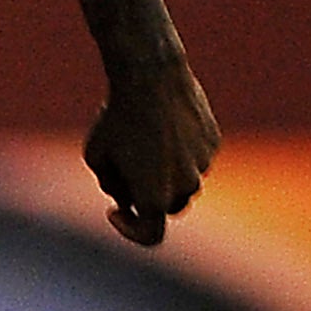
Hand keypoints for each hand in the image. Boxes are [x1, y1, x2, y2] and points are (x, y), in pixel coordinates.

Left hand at [86, 58, 218, 247]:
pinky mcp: (213, 141)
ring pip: (184, 180)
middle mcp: (185, 186)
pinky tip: (162, 122)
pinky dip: (181, 149)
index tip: (115, 210)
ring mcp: (203, 163)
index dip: (130, 229)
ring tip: (142, 136)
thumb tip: (128, 197)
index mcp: (154, 198)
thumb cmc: (116, 117)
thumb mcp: (97, 155)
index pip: (151, 235)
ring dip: (165, 170)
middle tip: (125, 167)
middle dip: (148, 195)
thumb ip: (111, 184)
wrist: (149, 75)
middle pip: (167, 206)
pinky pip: (196, 155)